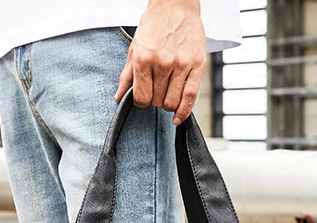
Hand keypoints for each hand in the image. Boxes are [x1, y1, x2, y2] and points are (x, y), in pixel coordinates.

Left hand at [114, 0, 206, 125]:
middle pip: (157, 101)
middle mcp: (162, 62)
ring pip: (172, 102)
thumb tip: (119, 97)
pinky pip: (191, 97)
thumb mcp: (135, 47)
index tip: (144, 98)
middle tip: (157, 89)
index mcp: (144, 58)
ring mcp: (181, 64)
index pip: (141, 98)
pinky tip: (177, 117)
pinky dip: (183, 111)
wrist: (176, 3)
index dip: (141, 102)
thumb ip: (127, 75)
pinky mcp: (198, 65)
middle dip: (155, 100)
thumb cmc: (154, 25)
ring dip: (168, 104)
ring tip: (167, 94)